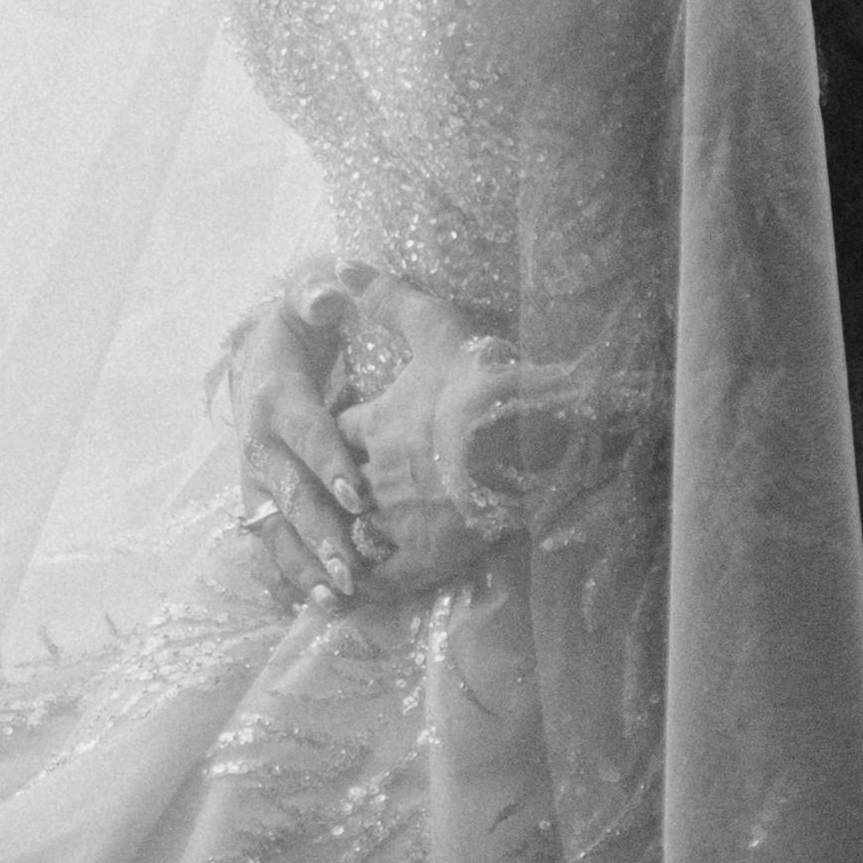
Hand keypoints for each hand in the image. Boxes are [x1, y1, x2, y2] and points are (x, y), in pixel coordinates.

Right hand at [231, 291, 382, 608]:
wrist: (257, 353)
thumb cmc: (298, 328)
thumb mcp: (306, 303)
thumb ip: (318, 297)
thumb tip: (330, 296)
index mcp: (276, 397)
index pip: (306, 434)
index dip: (329, 464)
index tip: (358, 495)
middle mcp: (259, 444)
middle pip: (290, 493)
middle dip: (321, 531)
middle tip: (351, 565)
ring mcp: (257, 479)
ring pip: (277, 528)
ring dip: (305, 564)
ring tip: (337, 595)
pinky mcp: (262, 501)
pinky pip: (273, 544)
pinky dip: (292, 576)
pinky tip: (319, 605)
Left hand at [335, 288, 525, 596]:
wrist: (533, 435)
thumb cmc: (486, 381)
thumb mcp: (438, 327)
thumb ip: (390, 299)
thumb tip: (346, 264)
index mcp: (373, 423)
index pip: (333, 436)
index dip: (332, 441)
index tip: (339, 443)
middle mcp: (374, 474)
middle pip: (335, 493)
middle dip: (331, 499)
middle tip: (329, 506)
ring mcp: (397, 518)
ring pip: (352, 540)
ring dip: (343, 546)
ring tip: (333, 558)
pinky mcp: (424, 555)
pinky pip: (380, 581)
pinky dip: (364, 589)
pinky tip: (352, 597)